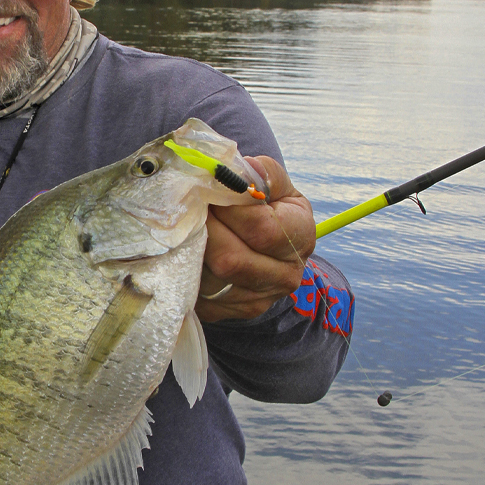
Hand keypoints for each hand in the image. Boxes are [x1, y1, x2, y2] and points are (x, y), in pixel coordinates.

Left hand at [196, 155, 314, 322]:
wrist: (266, 247)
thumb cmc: (269, 208)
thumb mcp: (275, 185)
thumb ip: (262, 174)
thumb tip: (236, 172)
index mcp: (301, 238)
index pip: (261, 228)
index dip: (228, 207)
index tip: (208, 189)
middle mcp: (285, 276)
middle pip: (230, 259)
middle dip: (203, 228)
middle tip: (188, 206)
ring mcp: (256, 300)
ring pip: (208, 278)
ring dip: (189, 249)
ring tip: (184, 225)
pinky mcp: (227, 312)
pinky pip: (195, 293)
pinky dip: (183, 268)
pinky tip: (183, 248)